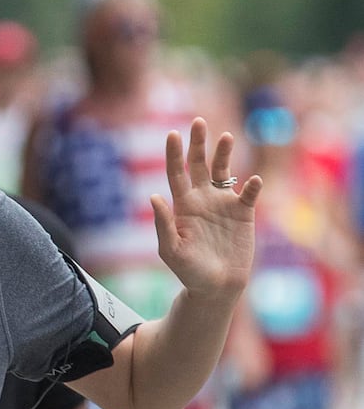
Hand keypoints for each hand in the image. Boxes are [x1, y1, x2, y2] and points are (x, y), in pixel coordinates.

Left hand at [151, 118, 262, 300]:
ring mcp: (223, 204)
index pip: (175, 173)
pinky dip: (252, 186)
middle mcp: (202, 199)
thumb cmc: (189, 270)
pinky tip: (253, 181)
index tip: (172, 134)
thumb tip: (154, 196)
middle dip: (198, 144)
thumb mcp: (171, 249)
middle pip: (198, 165)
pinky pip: (248, 194)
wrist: (216, 286)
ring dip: (224, 154)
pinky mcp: (244, 213)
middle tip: (198, 122)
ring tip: (226, 137)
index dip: (173, 154)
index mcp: (182, 205)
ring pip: (223, 172)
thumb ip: (163, 223)